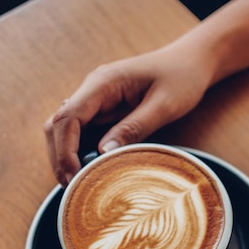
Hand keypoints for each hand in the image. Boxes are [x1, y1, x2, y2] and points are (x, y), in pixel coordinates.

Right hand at [44, 44, 211, 185]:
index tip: (73, 177)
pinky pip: (84, 132)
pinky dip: (82, 152)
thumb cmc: (181, 78)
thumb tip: (103, 152)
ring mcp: (97, 99)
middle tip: (73, 188)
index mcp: (103, 82)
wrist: (190, 61)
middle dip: (60, 156)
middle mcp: (93, 89)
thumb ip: (135, 127)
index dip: (65, 150)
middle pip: (58, 124)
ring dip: (68, 155)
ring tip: (79, 183)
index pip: (67, 117)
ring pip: (66, 129)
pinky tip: (92, 170)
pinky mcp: (104, 109)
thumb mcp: (164, 105)